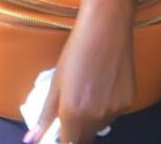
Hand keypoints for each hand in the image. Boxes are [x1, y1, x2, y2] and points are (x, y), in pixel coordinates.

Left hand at [25, 13, 134, 143]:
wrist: (106, 28)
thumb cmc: (76, 50)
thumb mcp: (56, 81)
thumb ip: (46, 114)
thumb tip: (31, 139)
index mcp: (73, 113)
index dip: (63, 139)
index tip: (60, 129)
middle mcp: (96, 118)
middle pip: (85, 138)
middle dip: (76, 129)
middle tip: (72, 106)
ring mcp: (115, 112)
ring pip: (100, 126)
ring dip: (92, 118)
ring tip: (89, 89)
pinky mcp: (129, 102)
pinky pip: (114, 114)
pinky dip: (107, 107)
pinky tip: (105, 84)